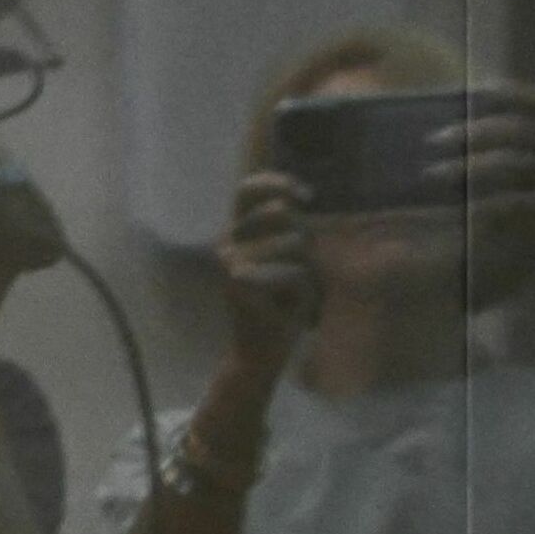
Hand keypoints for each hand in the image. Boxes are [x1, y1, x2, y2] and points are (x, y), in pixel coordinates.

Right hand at [214, 166, 316, 379]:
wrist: (261, 349)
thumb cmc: (280, 302)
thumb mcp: (286, 259)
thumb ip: (288, 229)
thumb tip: (298, 199)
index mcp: (234, 233)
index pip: (247, 191)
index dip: (277, 183)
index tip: (308, 195)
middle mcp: (226, 242)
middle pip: (279, 214)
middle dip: (302, 235)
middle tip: (301, 260)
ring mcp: (230, 262)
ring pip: (292, 242)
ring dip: (304, 266)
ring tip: (292, 289)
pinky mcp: (240, 283)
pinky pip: (292, 273)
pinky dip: (300, 289)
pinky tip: (285, 306)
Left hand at [440, 86, 534, 257]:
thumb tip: (482, 149)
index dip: (502, 93)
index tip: (464, 92)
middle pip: (515, 128)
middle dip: (469, 131)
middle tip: (431, 139)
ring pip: (511, 162)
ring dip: (466, 166)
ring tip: (432, 174)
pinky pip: (516, 201)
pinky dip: (483, 203)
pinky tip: (459, 209)